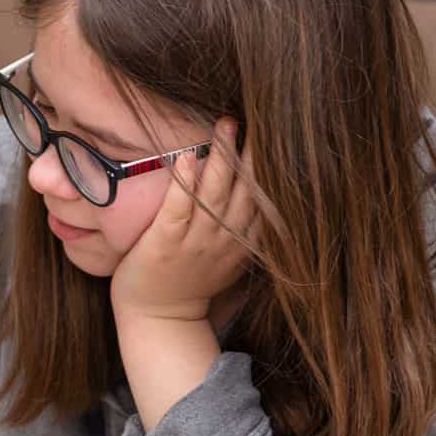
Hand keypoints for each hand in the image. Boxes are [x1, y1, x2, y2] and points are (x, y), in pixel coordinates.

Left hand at [110, 117, 260, 321]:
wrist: (158, 319)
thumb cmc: (189, 281)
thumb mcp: (228, 255)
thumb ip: (242, 226)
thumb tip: (259, 190)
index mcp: (242, 240)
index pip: (262, 197)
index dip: (271, 166)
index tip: (278, 133)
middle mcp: (224, 239)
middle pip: (244, 190)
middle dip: (251, 153)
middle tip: (255, 116)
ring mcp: (195, 242)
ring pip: (213, 194)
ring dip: (221, 158)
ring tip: (225, 124)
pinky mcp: (165, 244)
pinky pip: (178, 209)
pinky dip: (184, 184)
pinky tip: (188, 158)